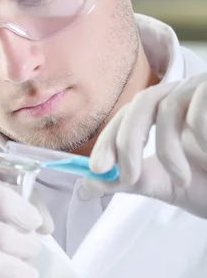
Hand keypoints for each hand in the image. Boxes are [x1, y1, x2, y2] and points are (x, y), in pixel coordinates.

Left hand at [80, 75, 206, 218]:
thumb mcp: (167, 183)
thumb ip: (129, 180)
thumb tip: (83, 187)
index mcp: (166, 113)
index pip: (127, 115)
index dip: (108, 140)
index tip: (95, 170)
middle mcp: (184, 95)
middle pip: (143, 103)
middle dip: (127, 142)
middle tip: (127, 177)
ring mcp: (204, 90)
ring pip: (168, 107)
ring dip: (167, 150)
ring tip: (182, 180)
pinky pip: (200, 105)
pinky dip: (200, 134)